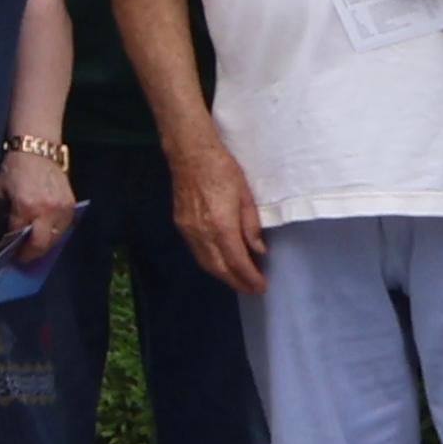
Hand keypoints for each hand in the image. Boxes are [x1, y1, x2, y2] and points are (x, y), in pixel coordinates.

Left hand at [1, 143, 79, 263]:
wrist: (37, 150)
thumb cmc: (15, 168)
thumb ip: (0, 210)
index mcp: (26, 206)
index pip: (20, 236)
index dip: (15, 249)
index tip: (12, 256)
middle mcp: (46, 210)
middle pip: (41, 244)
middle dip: (32, 254)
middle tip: (24, 258)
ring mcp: (62, 209)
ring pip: (55, 238)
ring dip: (45, 245)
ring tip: (34, 247)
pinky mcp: (71, 206)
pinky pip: (65, 228)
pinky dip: (55, 233)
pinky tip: (45, 233)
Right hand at [165, 137, 267, 294]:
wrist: (190, 154)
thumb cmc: (223, 170)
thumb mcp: (246, 196)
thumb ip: (251, 226)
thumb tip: (258, 250)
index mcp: (221, 225)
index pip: (237, 261)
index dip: (250, 277)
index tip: (262, 286)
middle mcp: (202, 233)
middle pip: (218, 268)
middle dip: (236, 282)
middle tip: (252, 290)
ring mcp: (188, 230)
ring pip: (205, 262)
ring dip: (222, 275)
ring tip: (238, 280)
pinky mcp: (181, 224)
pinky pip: (196, 252)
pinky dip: (210, 263)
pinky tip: (220, 262)